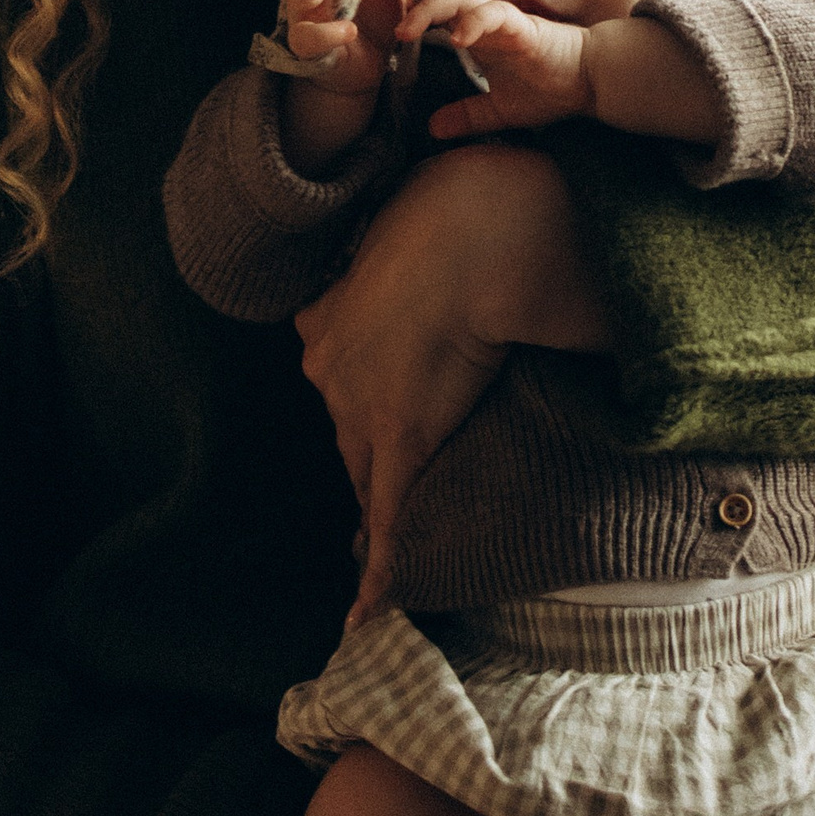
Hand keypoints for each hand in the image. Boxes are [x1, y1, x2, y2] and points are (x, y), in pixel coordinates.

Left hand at [294, 144, 610, 624]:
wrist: (484, 227)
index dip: (358, 397)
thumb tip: (440, 211)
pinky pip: (387, 521)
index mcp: (331, 312)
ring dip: (376, 512)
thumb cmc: (466, 198)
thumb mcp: (424, 202)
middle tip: (382, 495)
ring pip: (366, 474)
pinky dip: (375, 573)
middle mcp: (331, 366)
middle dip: (366, 459)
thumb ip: (417, 226)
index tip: (372, 409)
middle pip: (349, 430)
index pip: (339, 372)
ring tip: (381, 557)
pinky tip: (365, 617)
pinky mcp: (404, 440)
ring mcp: (362, 408)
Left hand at [379, 0, 595, 136]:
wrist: (591, 82)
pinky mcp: (524, 27)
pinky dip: (475, 23)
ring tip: (405, 28)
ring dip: (431, 9)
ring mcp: (504, 18)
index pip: (439, 2)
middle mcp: (486, 17)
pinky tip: (458, 38)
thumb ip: (467, 115)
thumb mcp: (499, 110)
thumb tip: (434, 129)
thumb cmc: (551, 88)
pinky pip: (495, 16)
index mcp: (479, 28)